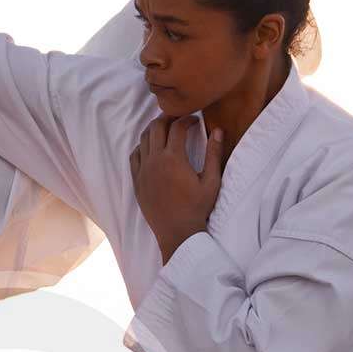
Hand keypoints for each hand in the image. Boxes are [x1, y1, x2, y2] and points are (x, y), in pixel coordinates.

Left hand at [130, 117, 222, 261]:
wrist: (178, 233)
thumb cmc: (197, 208)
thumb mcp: (211, 181)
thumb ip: (214, 154)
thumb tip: (217, 130)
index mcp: (174, 158)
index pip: (177, 127)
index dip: (187, 119)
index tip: (195, 120)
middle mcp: (155, 161)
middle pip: (156, 127)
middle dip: (168, 118)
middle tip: (178, 118)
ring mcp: (143, 171)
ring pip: (144, 139)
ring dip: (155, 130)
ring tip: (166, 130)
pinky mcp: (137, 181)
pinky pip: (135, 156)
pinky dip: (143, 146)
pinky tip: (152, 148)